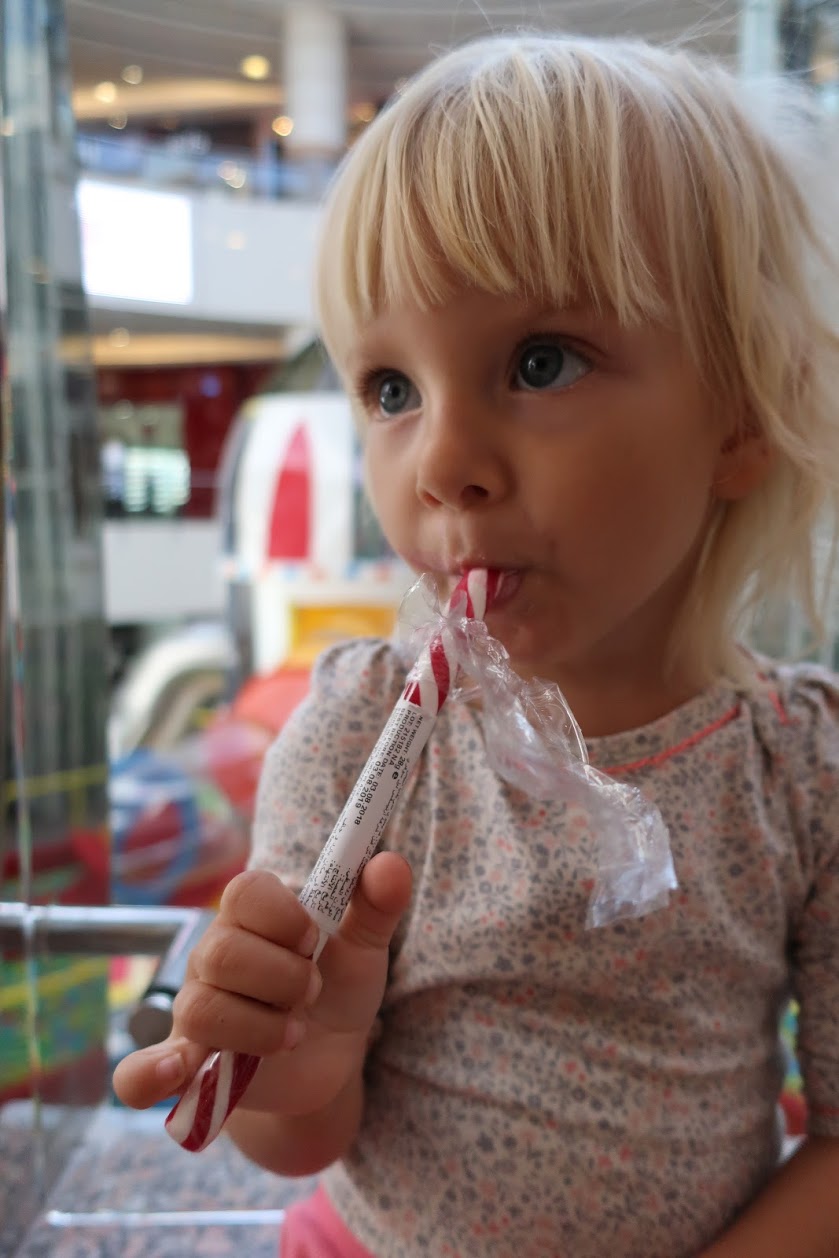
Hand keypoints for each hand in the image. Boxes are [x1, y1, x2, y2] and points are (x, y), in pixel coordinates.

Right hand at [112, 852, 411, 1118]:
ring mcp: (194, 1008)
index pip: (246, 891)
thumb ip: (377, 904)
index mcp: (252, 914)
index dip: (286, 917)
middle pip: (224, 953)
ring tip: (293, 1033)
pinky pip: (139, 1073)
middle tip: (312, 991)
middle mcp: (213, 954)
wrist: (328, 1057)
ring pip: (203, 1008)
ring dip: (260, 1026)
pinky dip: (149, 1073)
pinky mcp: (187, 1065)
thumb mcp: (365, 947)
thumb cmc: (338, 985)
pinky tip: (178, 1069)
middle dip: (284, 978)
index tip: (317, 939)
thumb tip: (391, 863)